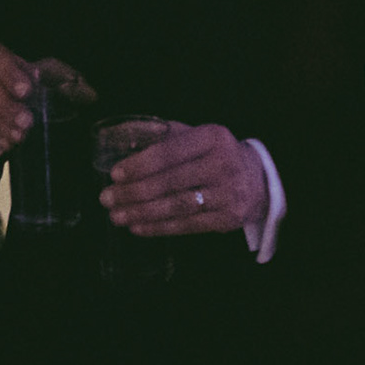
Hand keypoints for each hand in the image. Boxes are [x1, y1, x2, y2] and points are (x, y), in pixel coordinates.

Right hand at [0, 38, 38, 150]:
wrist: (0, 102)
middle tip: (27, 122)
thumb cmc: (19, 85)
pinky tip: (3, 142)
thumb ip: (42, 76)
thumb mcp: (34, 76)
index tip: (26, 91)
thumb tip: (43, 78)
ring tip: (18, 136)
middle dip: (4, 105)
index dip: (8, 73)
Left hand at [100, 122, 268, 237]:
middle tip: (107, 198)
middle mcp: (224, 164)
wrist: (258, 180)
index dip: (140, 164)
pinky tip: (138, 227)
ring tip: (116, 216)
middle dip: (134, 192)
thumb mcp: (196, 136)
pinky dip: (159, 228)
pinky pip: (188, 225)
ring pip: (177, 206)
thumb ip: (162, 136)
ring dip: (141, 213)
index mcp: (212, 137)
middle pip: (171, 181)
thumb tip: (122, 142)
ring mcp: (229, 194)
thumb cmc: (214, 154)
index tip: (115, 174)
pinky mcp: (229, 219)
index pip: (170, 151)